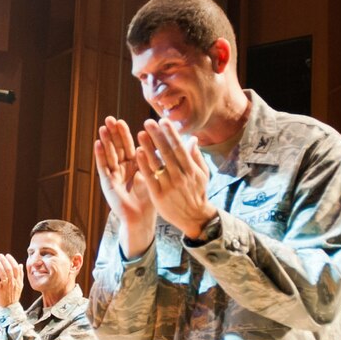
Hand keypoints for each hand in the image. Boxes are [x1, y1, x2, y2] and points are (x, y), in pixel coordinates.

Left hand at [0, 254, 24, 308]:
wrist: (10, 308)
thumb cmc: (14, 295)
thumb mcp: (19, 285)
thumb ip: (20, 275)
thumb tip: (20, 264)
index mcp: (18, 281)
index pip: (16, 267)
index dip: (11, 260)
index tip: (7, 255)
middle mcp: (13, 282)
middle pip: (9, 269)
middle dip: (4, 260)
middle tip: (0, 255)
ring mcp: (6, 286)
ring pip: (3, 273)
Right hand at [94, 116, 156, 252]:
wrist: (141, 218)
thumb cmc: (150, 198)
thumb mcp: (155, 174)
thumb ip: (158, 158)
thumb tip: (170, 141)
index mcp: (133, 165)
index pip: (128, 146)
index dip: (124, 134)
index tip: (122, 120)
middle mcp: (121, 169)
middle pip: (116, 147)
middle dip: (113, 133)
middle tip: (110, 119)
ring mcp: (113, 176)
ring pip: (109, 154)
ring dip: (106, 141)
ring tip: (103, 127)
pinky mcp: (108, 184)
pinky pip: (103, 167)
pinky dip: (100, 155)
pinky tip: (98, 143)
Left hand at [134, 119, 214, 238]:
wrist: (194, 218)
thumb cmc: (197, 193)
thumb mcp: (202, 175)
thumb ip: (196, 156)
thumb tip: (192, 138)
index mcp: (191, 169)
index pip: (179, 148)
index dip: (171, 134)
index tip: (163, 121)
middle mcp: (180, 176)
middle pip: (167, 153)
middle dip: (157, 136)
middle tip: (148, 122)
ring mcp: (169, 186)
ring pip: (157, 163)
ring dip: (148, 147)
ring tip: (140, 134)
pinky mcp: (159, 195)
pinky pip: (149, 177)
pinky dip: (144, 165)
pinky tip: (138, 153)